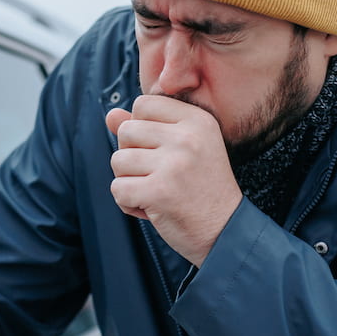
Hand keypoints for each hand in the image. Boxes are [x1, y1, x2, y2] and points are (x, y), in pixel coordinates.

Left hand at [106, 94, 242, 266]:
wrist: (225, 231)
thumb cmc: (201, 189)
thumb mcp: (183, 150)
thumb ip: (147, 128)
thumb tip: (110, 115)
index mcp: (198, 120)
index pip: (144, 103)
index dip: (141, 129)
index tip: (160, 151)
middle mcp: (187, 137)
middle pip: (126, 131)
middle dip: (131, 156)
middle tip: (157, 176)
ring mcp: (173, 164)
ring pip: (117, 160)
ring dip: (128, 181)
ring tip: (155, 192)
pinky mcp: (159, 192)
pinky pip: (118, 189)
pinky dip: (127, 203)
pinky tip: (151, 209)